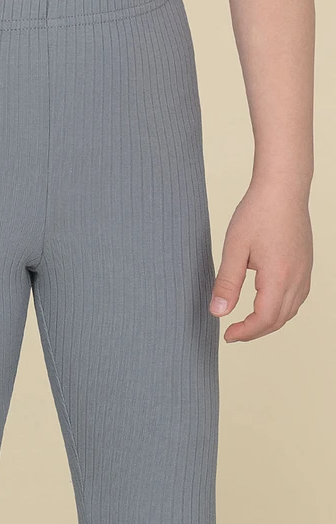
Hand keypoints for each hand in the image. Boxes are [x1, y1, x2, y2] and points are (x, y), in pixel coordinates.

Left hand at [209, 181, 312, 342]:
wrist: (283, 188)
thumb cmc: (257, 213)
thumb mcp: (234, 249)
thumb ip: (226, 283)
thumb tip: (218, 312)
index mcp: (279, 275)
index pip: (264, 318)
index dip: (245, 332)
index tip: (227, 335)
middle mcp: (297, 276)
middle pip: (278, 320)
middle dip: (255, 332)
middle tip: (233, 333)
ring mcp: (305, 271)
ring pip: (290, 311)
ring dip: (268, 323)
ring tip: (246, 323)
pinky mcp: (306, 265)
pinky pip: (297, 298)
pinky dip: (281, 310)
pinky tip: (265, 305)